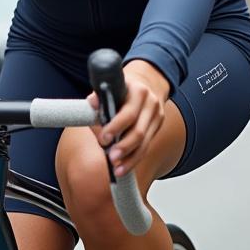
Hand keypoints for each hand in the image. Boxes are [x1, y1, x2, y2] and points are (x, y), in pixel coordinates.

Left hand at [88, 60, 170, 177]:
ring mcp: (156, 115)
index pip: (128, 113)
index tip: (103, 138)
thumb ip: (100, 97)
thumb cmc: (123, 87)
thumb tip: (92, 103)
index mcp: (138, 91)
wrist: (147, 81)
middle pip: (139, 131)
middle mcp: (150, 103)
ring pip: (145, 142)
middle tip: (110, 158)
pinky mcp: (157, 126)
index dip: (116, 127)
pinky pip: (146, 146)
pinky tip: (124, 168)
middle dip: (124, 147)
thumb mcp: (112, 86)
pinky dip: (134, 158)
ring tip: (117, 169)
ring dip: (130, 158)